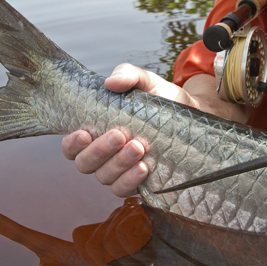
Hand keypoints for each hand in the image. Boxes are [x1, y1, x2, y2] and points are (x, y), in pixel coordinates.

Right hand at [62, 63, 248, 196]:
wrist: (194, 116)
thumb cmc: (163, 100)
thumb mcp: (147, 82)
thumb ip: (128, 75)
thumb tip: (110, 83)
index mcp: (98, 131)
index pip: (72, 146)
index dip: (72, 144)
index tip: (84, 133)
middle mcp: (105, 155)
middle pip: (85, 164)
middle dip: (100, 151)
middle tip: (120, 135)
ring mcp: (121, 171)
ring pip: (105, 178)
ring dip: (118, 164)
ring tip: (139, 147)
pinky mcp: (139, 183)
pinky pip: (125, 190)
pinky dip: (130, 180)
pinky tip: (144, 167)